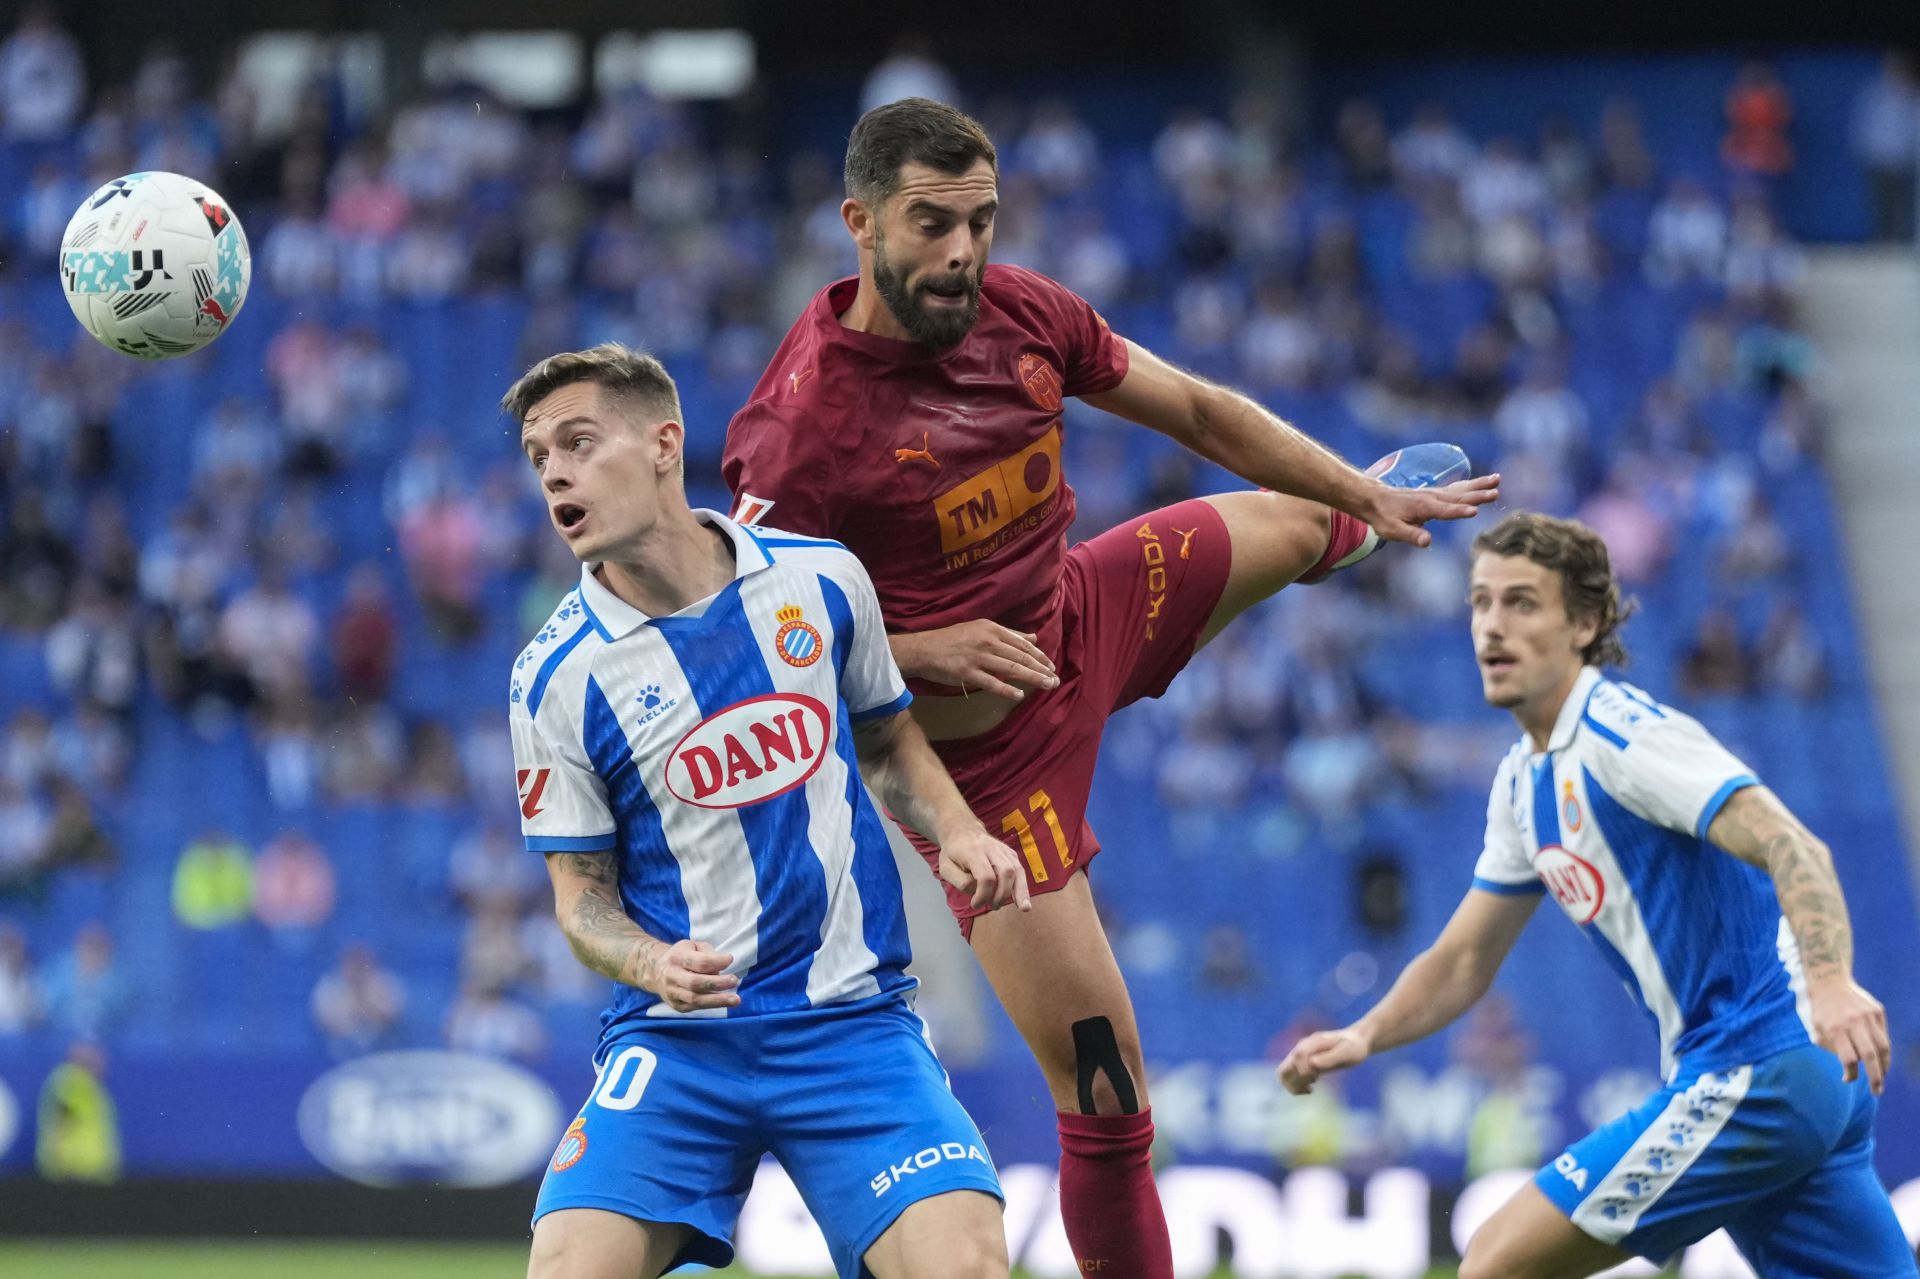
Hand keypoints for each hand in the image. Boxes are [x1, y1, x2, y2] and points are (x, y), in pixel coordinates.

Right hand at [637, 939, 739, 1011]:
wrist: (655, 971)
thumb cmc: (681, 956)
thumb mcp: (692, 946)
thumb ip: (707, 953)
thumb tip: (723, 964)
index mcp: (677, 957)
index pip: (698, 961)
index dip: (716, 961)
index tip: (730, 959)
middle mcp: (672, 976)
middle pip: (695, 982)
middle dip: (717, 983)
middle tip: (734, 980)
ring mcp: (672, 993)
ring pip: (695, 999)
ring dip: (717, 1000)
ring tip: (735, 999)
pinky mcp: (676, 1005)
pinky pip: (695, 1007)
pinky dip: (711, 1005)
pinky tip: (724, 1003)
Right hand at [895, 620, 1057, 701]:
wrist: (924, 649)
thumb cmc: (952, 639)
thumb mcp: (980, 629)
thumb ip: (1008, 634)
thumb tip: (1033, 637)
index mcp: (992, 629)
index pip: (1021, 644)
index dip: (1039, 656)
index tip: (1051, 666)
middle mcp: (987, 641)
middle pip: (1020, 657)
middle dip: (1041, 669)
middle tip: (1055, 680)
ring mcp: (977, 658)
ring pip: (1011, 669)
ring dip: (1032, 678)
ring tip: (1047, 686)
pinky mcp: (967, 673)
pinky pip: (991, 683)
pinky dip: (1007, 690)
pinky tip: (1020, 695)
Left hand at [936, 826, 1032, 913]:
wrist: (962, 830)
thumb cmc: (952, 853)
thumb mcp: (945, 868)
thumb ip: (960, 882)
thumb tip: (978, 892)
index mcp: (973, 851)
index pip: (986, 877)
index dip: (983, 895)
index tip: (975, 904)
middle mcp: (992, 848)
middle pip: (1006, 872)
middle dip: (1003, 894)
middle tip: (993, 906)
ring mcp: (1003, 849)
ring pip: (1017, 870)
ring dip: (1021, 891)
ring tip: (1023, 908)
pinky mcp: (1010, 853)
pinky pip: (1020, 870)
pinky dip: (1023, 886)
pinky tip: (1023, 899)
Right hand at [1276, 1027, 1371, 1094]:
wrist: (1356, 1041)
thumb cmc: (1354, 1048)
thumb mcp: (1347, 1053)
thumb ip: (1330, 1058)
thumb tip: (1312, 1064)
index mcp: (1311, 1043)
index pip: (1297, 1058)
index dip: (1304, 1072)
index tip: (1316, 1080)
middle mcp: (1301, 1048)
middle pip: (1283, 1069)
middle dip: (1294, 1082)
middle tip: (1311, 1087)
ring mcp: (1301, 1054)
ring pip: (1284, 1074)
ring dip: (1294, 1085)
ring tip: (1311, 1088)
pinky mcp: (1303, 1061)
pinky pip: (1291, 1075)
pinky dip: (1297, 1085)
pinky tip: (1311, 1087)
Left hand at [1356, 473, 1500, 548]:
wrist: (1375, 499)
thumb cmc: (1384, 517)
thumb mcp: (1392, 530)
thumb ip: (1411, 535)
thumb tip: (1427, 541)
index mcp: (1424, 507)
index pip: (1445, 510)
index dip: (1459, 512)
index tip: (1475, 511)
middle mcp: (1432, 498)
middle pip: (1458, 497)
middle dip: (1477, 495)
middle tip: (1495, 493)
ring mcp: (1435, 494)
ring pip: (1461, 489)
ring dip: (1479, 485)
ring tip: (1497, 479)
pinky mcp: (1437, 494)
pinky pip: (1458, 488)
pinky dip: (1472, 484)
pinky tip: (1485, 482)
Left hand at [1807, 974, 1890, 1093]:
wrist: (1829, 981)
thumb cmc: (1821, 1011)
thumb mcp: (1817, 1030)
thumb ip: (1831, 1050)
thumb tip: (1850, 1072)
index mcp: (1835, 1029)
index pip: (1848, 1059)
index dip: (1851, 1074)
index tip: (1848, 1079)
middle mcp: (1853, 1023)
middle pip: (1869, 1055)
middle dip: (1875, 1077)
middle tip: (1877, 1091)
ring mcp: (1868, 1016)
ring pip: (1883, 1046)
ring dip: (1885, 1065)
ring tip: (1882, 1075)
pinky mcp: (1878, 1010)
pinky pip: (1884, 1034)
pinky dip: (1883, 1048)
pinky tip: (1880, 1057)